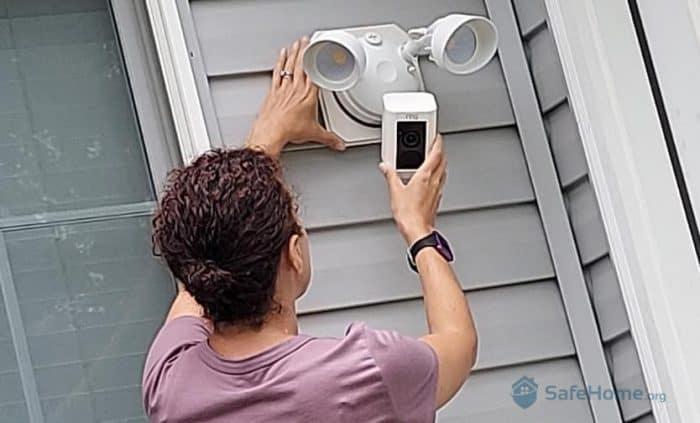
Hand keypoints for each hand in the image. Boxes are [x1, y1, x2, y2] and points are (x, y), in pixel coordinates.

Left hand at [246, 37, 345, 157]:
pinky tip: (281, 55)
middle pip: (302, 65)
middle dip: (305, 51)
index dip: (318, 61)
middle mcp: (296, 88)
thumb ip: (329, 138)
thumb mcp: (313, 134)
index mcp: (309, 95)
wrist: (271, 132)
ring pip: (290, 66)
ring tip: (296, 43)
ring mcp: (284, 88)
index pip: (316, 73)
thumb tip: (339, 144)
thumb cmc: (289, 130)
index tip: (321, 51)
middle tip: (307, 40)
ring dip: (294, 53)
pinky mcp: (273, 91)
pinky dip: (280, 62)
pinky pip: (278, 72)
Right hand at [379, 135, 446, 244]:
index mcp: (426, 176)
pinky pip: (440, 182)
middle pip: (442, 161)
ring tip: (435, 160)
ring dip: (440, 163)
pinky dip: (437, 176)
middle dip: (440, 151)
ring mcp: (437, 191)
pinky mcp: (436, 199)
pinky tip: (431, 180)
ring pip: (443, 171)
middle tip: (436, 145)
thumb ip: (391, 176)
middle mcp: (435, 182)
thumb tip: (386, 166)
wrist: (417, 230)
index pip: (436, 153)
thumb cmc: (409, 214)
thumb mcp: (395, 191)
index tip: (437, 136)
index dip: (437, 142)